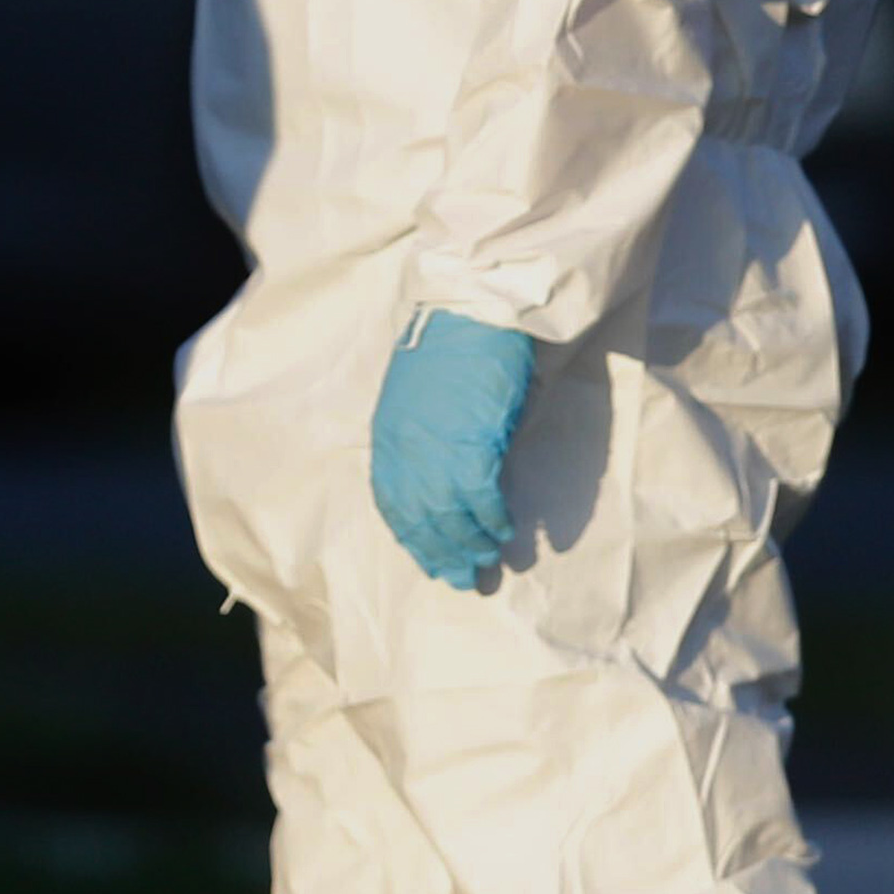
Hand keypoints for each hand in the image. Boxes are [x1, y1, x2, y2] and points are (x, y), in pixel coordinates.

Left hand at [367, 308, 537, 593]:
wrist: (474, 313)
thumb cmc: (454, 350)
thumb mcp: (423, 403)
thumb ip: (429, 444)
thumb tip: (452, 481)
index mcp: (387, 438)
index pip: (392, 503)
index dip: (412, 537)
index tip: (430, 560)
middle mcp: (404, 450)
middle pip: (418, 518)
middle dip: (441, 554)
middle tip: (463, 580)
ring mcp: (435, 450)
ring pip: (448, 516)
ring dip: (470, 544)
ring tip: (488, 562)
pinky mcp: (471, 445)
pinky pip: (481, 499)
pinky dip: (494, 520)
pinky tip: (506, 533)